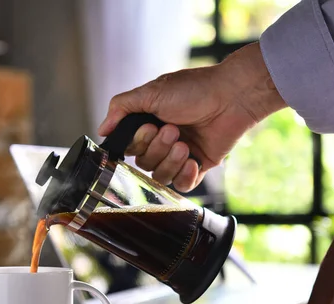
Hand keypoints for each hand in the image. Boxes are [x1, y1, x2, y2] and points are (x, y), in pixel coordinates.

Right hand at [98, 42, 286, 191]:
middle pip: (144, 164)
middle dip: (157, 149)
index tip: (149, 127)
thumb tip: (102, 129)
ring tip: (185, 144)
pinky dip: (185, 176)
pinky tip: (193, 160)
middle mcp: (162, 141)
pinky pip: (183, 185)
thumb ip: (121, 108)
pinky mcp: (198, 165)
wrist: (231, 96)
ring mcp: (180, 155)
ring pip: (161, 177)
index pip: (129, 147)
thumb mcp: (151, 92)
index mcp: (148, 123)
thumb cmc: (194, 89)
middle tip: (173, 130)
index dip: (136, 143)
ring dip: (170, 162)